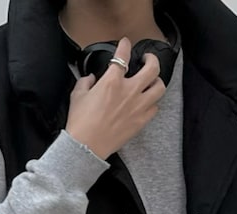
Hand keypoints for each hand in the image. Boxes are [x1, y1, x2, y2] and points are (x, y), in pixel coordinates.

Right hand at [65, 36, 166, 159]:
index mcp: (112, 81)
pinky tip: (146, 102)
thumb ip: (86, 81)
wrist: (86, 147)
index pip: (123, 55)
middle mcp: (129, 91)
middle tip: (148, 59)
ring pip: (159, 88)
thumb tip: (91, 79)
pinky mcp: (141, 122)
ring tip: (152, 81)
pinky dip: (152, 103)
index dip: (125, 45)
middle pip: (152, 68)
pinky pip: (155, 108)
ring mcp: (138, 107)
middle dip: (152, 59)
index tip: (126, 43)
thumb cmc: (80, 122)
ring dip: (157, 81)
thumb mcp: (77, 95)